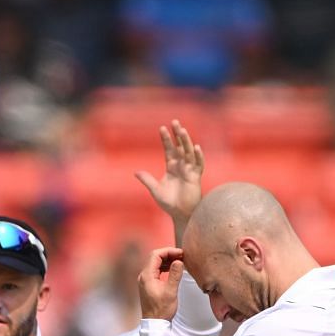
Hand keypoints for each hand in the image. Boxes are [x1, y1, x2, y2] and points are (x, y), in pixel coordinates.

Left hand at [135, 119, 203, 241]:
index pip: (169, 149)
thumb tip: (135, 172)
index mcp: (171, 167)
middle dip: (178, 134)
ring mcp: (189, 171)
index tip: (162, 128)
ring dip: (186, 141)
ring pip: (189, 152)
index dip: (166, 139)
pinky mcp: (196, 178)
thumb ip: (147, 180)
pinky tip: (196, 148)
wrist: (180, 214)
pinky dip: (198, 156)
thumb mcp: (155, 190)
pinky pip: (198, 165)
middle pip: (180, 146)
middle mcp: (181, 166)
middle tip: (175, 121)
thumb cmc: (169, 203)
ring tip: (182, 130)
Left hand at [137, 246, 184, 319]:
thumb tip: (179, 261)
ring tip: (180, 262)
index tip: (181, 253)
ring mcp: (145, 280)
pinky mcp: (148, 284)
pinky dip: (165, 267)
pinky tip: (173, 270)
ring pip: (155, 264)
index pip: (156, 255)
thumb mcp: (171, 292)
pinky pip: (156, 271)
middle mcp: (144, 276)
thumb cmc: (162, 310)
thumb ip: (175, 275)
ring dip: (167, 261)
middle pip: (155, 258)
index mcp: (147, 275)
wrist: (155, 324)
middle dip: (168, 254)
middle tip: (182, 256)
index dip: (169, 251)